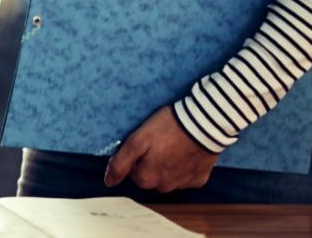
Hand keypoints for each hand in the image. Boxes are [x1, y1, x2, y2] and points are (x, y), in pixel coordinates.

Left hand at [103, 106, 219, 192]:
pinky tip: (185, 153)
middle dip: (149, 164)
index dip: (135, 158)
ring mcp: (183, 184)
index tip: (142, 144)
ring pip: (167, 179)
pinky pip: (186, 177)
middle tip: (156, 144)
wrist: (203, 125)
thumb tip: (108, 182)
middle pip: (150, 178)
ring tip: (171, 146)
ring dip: (166, 167)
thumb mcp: (137, 141)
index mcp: (147, 179)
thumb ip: (121, 163)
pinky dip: (184, 168)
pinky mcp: (199, 179)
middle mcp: (165, 187)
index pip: (132, 173)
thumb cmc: (167, 129)